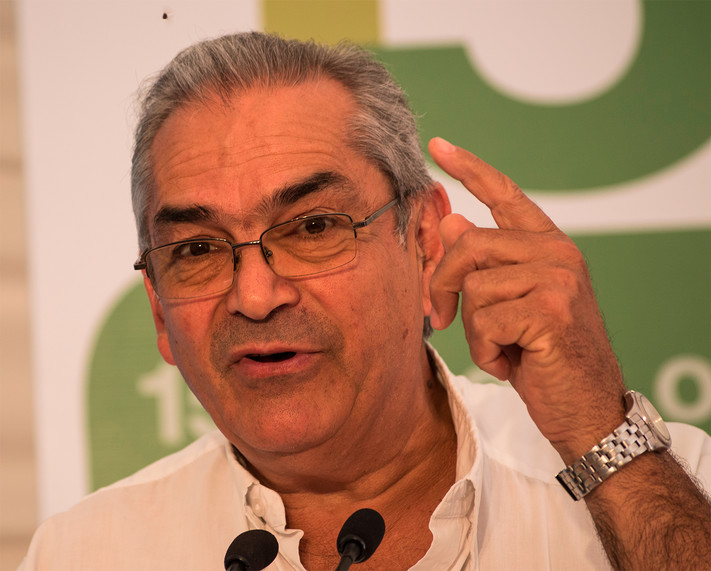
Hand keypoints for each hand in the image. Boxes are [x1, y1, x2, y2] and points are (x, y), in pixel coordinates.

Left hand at [427, 137, 625, 460]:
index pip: (505, 195)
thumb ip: (486, 264)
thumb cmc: (544, 355)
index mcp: (548, 246)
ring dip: (474, 330)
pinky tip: (512, 362)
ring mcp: (557, 279)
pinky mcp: (550, 310)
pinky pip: (483, 321)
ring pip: (474, 287)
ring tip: (502, 347)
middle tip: (442, 318)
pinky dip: (485, 352)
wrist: (586, 408)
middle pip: (468, 244)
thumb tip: (450, 221)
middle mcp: (557, 253)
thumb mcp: (510, 304)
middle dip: (443, 286)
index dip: (470, 169)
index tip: (438, 146)